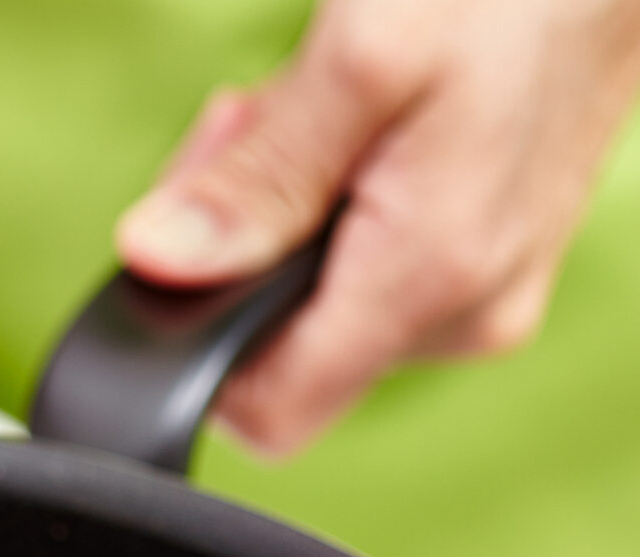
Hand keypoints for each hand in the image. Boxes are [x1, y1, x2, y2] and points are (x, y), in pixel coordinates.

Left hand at [116, 0, 639, 452]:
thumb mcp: (359, 59)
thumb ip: (253, 178)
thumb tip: (154, 259)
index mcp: (430, 282)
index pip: (268, 415)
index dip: (200, 343)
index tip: (197, 234)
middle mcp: (464, 320)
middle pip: (282, 354)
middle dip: (240, 250)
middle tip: (258, 129)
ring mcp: (481, 301)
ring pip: (317, 309)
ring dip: (283, 218)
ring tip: (319, 114)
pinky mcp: (485, 271)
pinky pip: (367, 276)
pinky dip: (335, 210)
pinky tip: (356, 135)